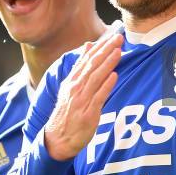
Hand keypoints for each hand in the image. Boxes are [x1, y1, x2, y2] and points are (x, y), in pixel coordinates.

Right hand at [44, 33, 122, 160]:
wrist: (57, 139)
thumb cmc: (67, 112)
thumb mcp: (70, 87)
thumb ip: (81, 67)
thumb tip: (88, 45)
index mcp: (72, 80)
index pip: (87, 59)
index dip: (100, 46)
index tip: (112, 35)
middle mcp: (75, 87)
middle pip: (92, 65)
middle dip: (106, 50)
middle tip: (118, 37)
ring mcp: (81, 100)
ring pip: (95, 78)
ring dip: (107, 63)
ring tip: (118, 51)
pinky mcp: (87, 113)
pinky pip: (98, 97)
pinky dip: (106, 85)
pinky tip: (114, 76)